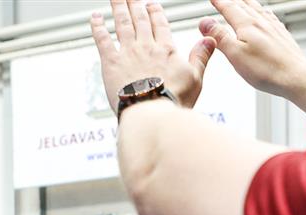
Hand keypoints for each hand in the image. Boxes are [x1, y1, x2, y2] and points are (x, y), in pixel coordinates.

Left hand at [91, 0, 216, 112]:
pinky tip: (95, 18)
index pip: (160, 24)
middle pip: (140, 19)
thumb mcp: (195, 78)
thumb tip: (210, 39)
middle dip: (135, 4)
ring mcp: (128, 52)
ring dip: (118, 8)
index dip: (155, 12)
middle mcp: (146, 46)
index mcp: (166, 50)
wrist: (151, 112)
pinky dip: (98, 27)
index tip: (150, 5)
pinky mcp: (111, 62)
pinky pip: (102, 40)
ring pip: (122, 23)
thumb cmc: (173, 100)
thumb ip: (201, 57)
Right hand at [198, 0, 305, 98]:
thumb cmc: (268, 70)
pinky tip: (266, 14)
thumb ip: (219, 37)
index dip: (219, 2)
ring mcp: (274, 27)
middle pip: (244, 4)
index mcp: (247, 25)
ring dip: (247, 2)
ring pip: (258, 8)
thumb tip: (205, 22)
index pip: (229, 8)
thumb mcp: (235, 55)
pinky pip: (270, 16)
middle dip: (231, 0)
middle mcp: (261, 22)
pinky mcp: (282, 35)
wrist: (296, 77)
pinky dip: (263, 11)